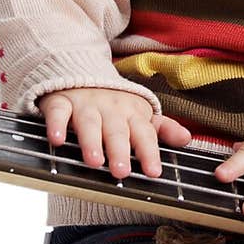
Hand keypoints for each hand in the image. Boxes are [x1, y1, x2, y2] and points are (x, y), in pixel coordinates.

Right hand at [37, 87, 191, 178]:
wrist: (82, 71)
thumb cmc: (114, 103)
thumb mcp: (140, 113)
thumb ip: (162, 128)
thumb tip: (187, 139)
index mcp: (133, 113)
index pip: (144, 134)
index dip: (149, 153)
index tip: (153, 172)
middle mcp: (111, 108)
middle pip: (116, 130)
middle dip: (120, 150)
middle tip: (121, 171)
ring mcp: (86, 104)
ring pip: (89, 122)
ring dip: (91, 141)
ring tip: (94, 161)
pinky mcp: (61, 101)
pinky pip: (58, 112)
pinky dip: (56, 125)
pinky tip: (57, 140)